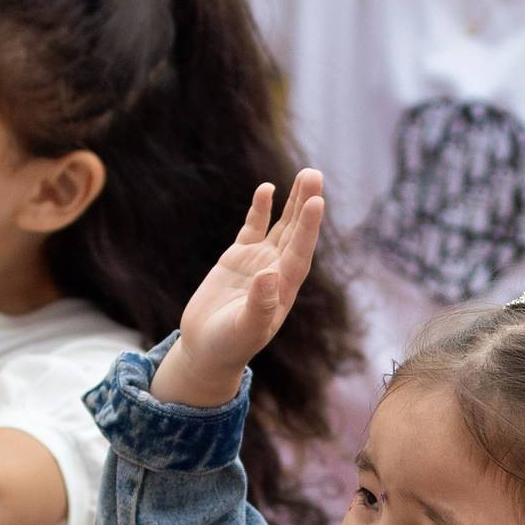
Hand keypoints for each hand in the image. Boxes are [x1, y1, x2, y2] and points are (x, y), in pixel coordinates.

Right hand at [156, 171, 326, 405]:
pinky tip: (267, 190)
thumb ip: (259, 306)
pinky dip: (260, 209)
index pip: (300, 252)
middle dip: (306, 204)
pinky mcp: (238, 258)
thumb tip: (270, 275)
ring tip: (305, 174)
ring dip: (292, 202)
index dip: (309, 228)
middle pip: (296, 232)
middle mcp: (276, 271)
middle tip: (314, 174)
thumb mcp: (244, 330)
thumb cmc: (228, 347)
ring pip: (281, 225)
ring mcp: (258, 262)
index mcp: (283, 289)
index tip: (317, 201)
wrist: (207, 350)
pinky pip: (254, 228)